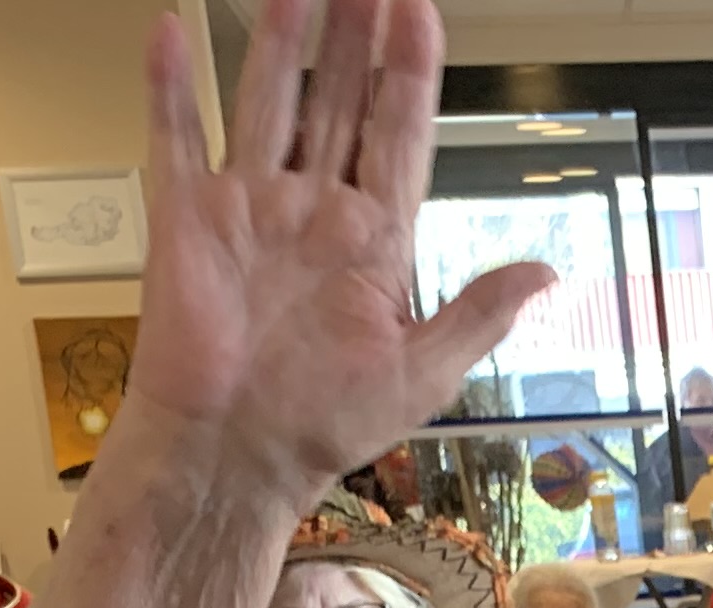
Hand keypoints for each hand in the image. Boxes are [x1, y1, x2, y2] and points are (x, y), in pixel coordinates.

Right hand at [124, 0, 550, 507]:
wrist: (235, 457)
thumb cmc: (322, 427)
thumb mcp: (424, 373)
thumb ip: (480, 313)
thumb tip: (543, 273)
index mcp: (372, 242)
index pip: (398, 133)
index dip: (410, 71)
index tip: (419, 11)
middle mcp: (311, 212)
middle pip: (339, 99)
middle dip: (353, 35)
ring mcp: (249, 207)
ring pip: (268, 99)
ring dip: (282, 38)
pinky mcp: (188, 219)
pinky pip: (175, 136)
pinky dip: (169, 83)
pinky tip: (172, 31)